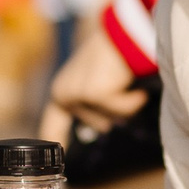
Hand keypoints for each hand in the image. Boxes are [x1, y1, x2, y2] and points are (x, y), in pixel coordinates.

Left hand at [40, 21, 146, 140]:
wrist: (124, 32)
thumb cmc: (114, 54)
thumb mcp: (99, 81)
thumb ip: (94, 102)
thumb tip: (105, 124)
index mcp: (62, 90)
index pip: (54, 124)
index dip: (57, 139)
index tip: (59, 155)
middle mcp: (64, 93)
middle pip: (97, 123)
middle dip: (114, 112)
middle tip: (120, 85)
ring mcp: (77, 94)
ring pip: (111, 118)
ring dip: (125, 103)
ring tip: (124, 78)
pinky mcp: (94, 93)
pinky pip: (123, 109)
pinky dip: (134, 99)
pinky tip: (132, 81)